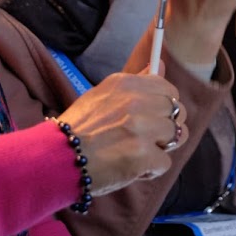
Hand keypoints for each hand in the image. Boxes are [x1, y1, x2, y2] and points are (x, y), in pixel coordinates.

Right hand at [56, 72, 187, 196]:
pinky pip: (165, 162)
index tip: (153, 117)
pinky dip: (151, 170)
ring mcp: (142, 128)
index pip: (167, 89)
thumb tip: (161, 65)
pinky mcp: (144, 155)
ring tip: (138, 154)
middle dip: (166, 128)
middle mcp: (137, 101)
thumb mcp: (103, 95)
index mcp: (127, 84)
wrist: (57, 157)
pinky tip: (131, 168)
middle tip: (145, 139)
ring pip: (177, 136)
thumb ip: (136, 81)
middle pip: (178, 112)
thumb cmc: (78, 129)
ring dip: (161, 148)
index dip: (164, 106)